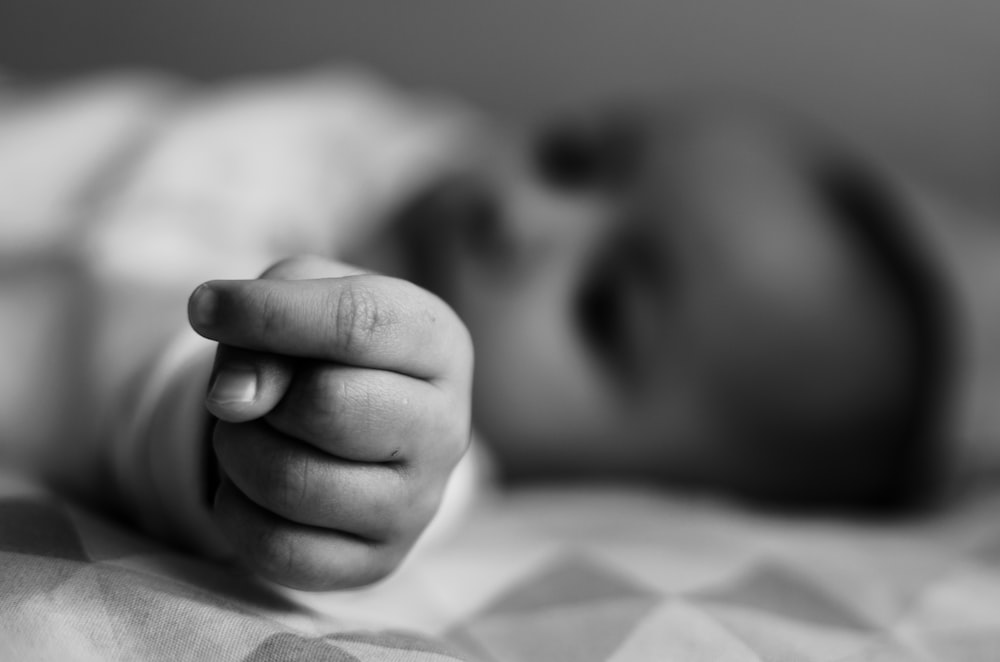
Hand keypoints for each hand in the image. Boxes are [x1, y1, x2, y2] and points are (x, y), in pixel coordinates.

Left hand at [188, 256, 472, 589]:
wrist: (351, 419)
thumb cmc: (326, 345)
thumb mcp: (300, 298)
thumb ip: (267, 317)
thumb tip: (236, 397)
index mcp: (440, 345)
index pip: (360, 323)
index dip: (272, 315)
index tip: (207, 311)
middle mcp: (446, 429)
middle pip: (326, 407)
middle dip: (259, 392)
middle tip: (255, 390)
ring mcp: (417, 505)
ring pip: (292, 482)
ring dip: (236, 448)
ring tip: (251, 431)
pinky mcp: (377, 563)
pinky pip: (275, 548)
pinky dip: (233, 508)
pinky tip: (250, 483)